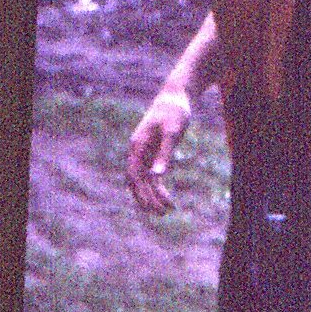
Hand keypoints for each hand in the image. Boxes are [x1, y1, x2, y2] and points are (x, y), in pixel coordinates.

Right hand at [125, 91, 190, 213]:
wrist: (175, 97)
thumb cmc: (175, 111)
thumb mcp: (173, 132)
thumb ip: (165, 153)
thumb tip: (157, 176)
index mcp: (137, 145)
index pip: (135, 174)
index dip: (142, 192)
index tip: (154, 206)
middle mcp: (137, 151)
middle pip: (136, 181)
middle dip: (146, 199)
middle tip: (162, 214)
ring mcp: (143, 153)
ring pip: (143, 181)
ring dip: (152, 196)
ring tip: (166, 211)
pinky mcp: (152, 153)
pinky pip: (151, 176)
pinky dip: (157, 188)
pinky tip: (167, 199)